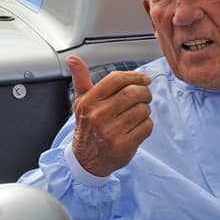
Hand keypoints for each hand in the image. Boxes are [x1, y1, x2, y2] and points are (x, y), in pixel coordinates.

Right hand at [67, 55, 152, 176]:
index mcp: (89, 102)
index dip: (134, 76)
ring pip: (143, 109)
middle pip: (133, 93)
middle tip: (146, 95)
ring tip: (139, 112)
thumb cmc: (87, 126)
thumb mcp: (81, 102)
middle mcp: (99, 115)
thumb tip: (72, 59)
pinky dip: (147, 125)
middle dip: (145, 92)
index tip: (144, 79)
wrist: (86, 160)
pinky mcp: (124, 145)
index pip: (116, 79)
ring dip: (146, 109)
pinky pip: (147, 126)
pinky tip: (138, 127)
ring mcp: (111, 131)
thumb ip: (80, 79)